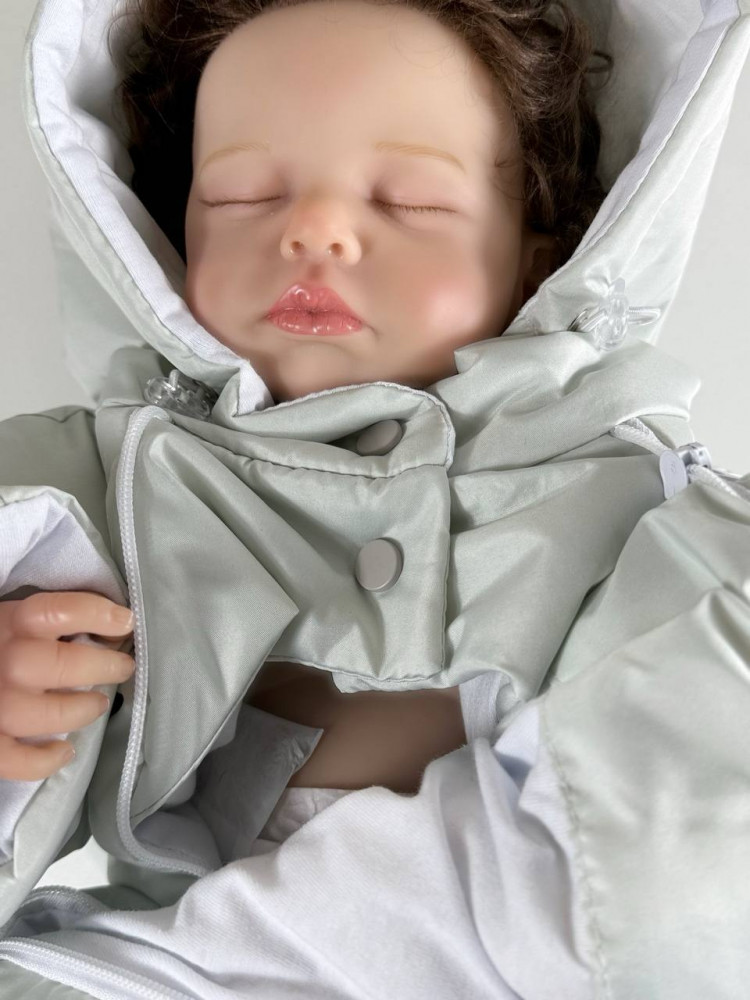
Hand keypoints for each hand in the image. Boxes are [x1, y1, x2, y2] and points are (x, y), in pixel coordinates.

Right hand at [0, 591, 134, 780]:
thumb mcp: (7, 617)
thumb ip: (43, 619)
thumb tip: (110, 620)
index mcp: (8, 623)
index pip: (57, 611)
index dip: (96, 614)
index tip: (126, 621)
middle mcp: (4, 662)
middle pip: (65, 664)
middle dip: (105, 666)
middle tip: (123, 667)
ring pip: (51, 713)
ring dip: (83, 710)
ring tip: (96, 704)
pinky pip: (17, 759)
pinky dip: (45, 760)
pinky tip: (64, 751)